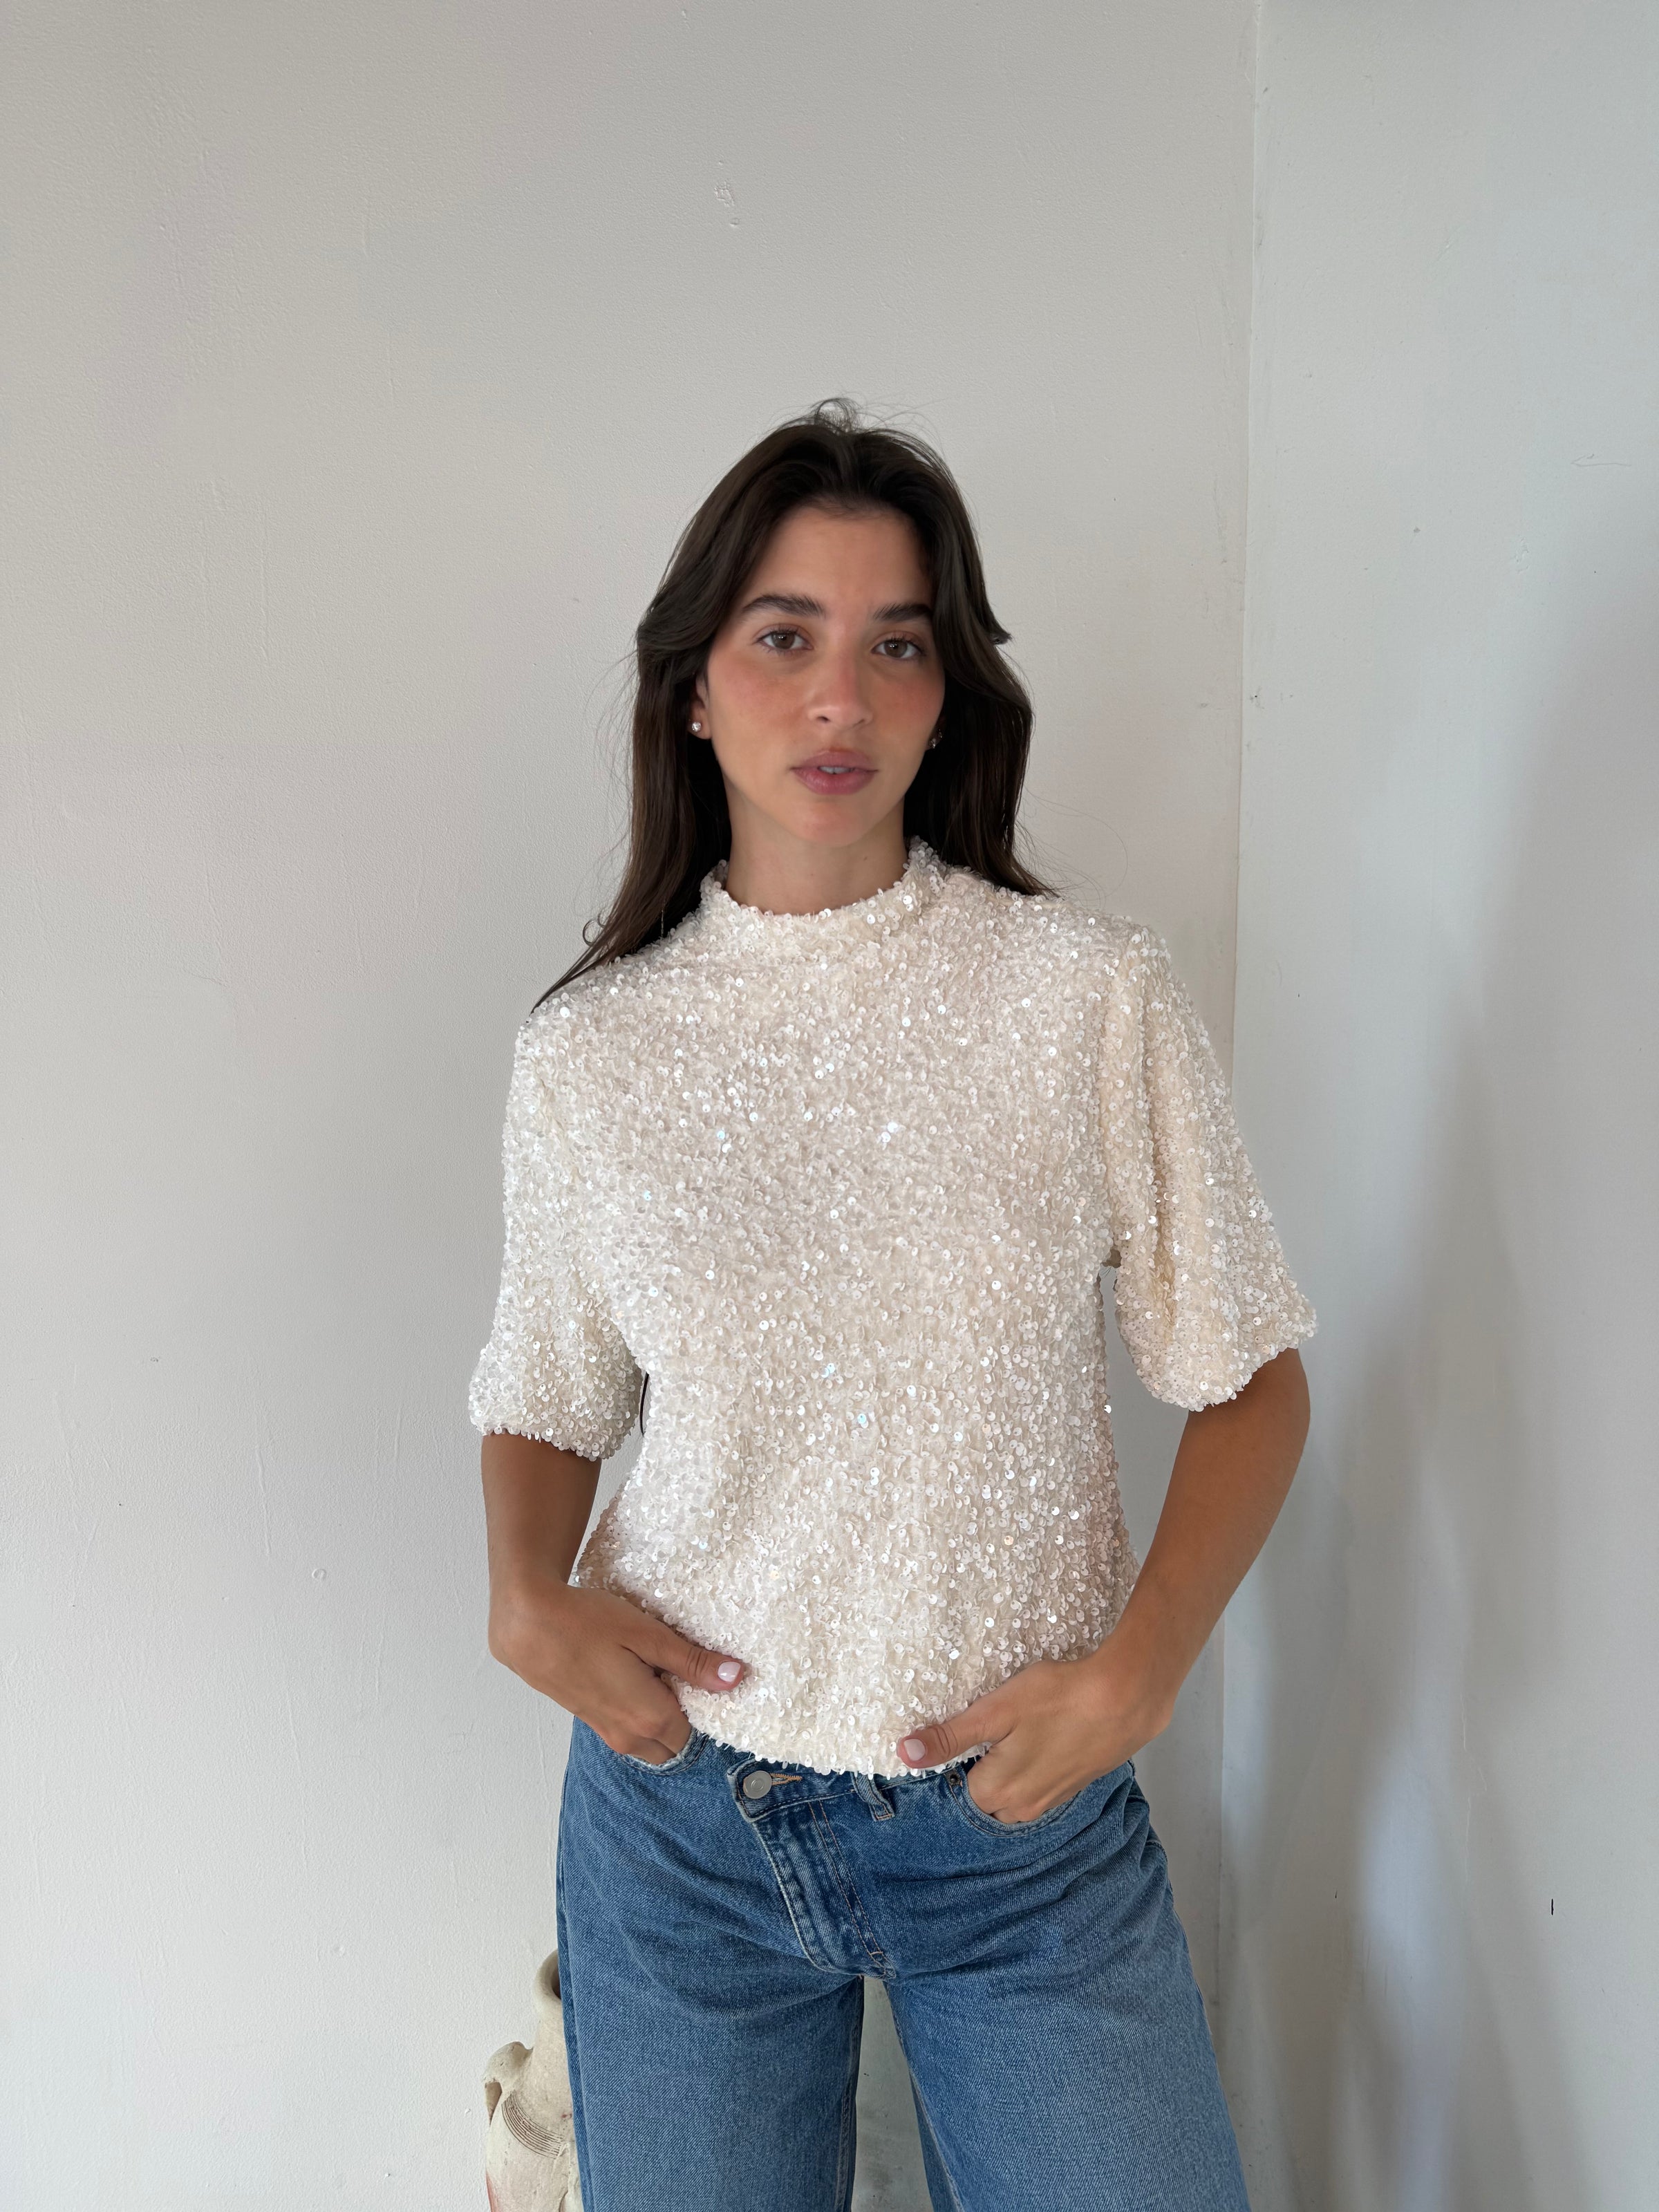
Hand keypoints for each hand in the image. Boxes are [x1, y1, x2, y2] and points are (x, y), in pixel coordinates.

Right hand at [489, 1572, 746, 1765]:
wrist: (527, 1624)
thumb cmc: (588, 1623)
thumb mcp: (648, 1635)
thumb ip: (692, 1662)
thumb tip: (736, 1678)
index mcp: (650, 1719)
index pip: (695, 1733)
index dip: (701, 1704)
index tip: (695, 1673)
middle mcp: (628, 1737)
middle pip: (672, 1745)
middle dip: (680, 1718)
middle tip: (672, 1673)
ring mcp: (605, 1732)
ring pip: (647, 1740)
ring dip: (655, 1714)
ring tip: (648, 1669)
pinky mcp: (587, 1721)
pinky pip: (624, 1728)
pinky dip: (634, 1710)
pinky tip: (624, 1672)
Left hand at [894, 1631, 1177, 1822]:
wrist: (1126, 1698)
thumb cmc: (1057, 1698)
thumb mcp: (995, 1710)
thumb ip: (950, 1736)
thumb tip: (903, 1753)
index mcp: (997, 1792)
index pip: (957, 1791)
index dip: (954, 1763)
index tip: (962, 1736)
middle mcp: (1023, 1807)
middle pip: (985, 1800)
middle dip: (979, 1774)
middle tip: (987, 1735)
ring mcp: (1052, 1800)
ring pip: (1013, 1799)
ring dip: (1007, 1776)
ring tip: (1013, 1737)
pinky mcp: (1074, 1787)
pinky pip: (1039, 1790)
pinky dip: (1033, 1773)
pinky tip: (1040, 1742)